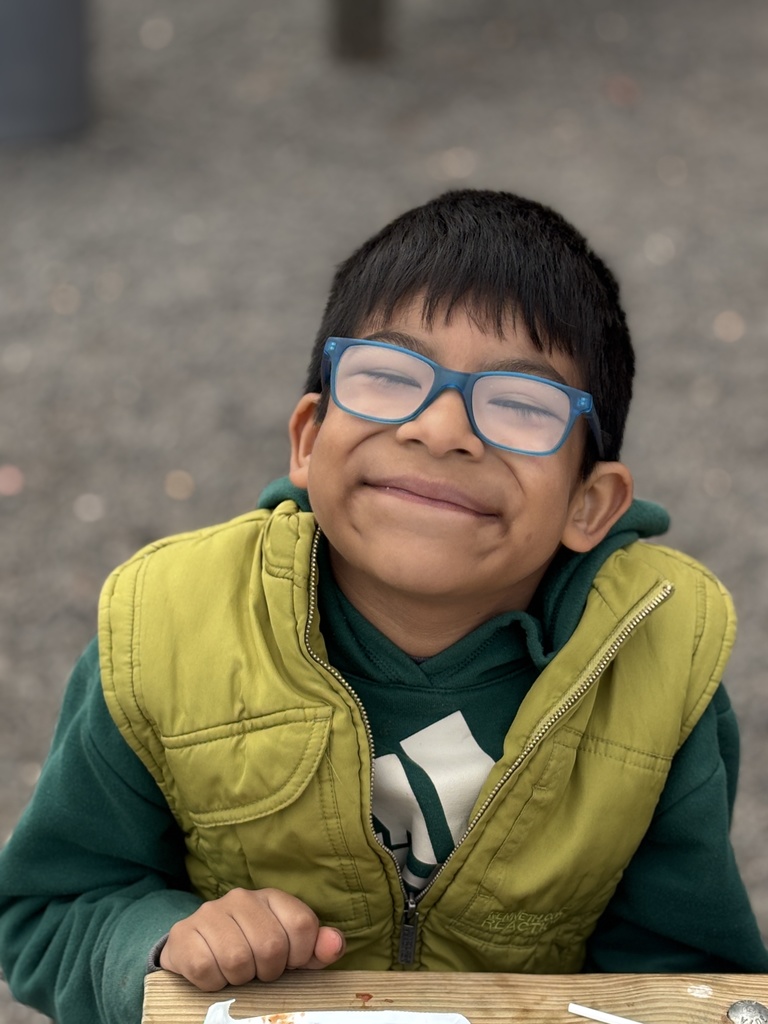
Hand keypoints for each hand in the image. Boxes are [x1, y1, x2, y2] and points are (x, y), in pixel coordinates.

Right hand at [159, 887, 345, 989]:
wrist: (196, 949)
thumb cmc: (251, 951)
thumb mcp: (289, 950)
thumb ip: (316, 948)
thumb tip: (335, 944)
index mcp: (272, 898)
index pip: (301, 924)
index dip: (299, 955)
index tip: (288, 963)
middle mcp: (242, 898)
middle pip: (271, 945)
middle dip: (268, 971)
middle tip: (258, 971)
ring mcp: (211, 913)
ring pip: (237, 959)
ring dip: (239, 979)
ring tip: (236, 973)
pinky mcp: (184, 934)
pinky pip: (206, 970)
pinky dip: (213, 983)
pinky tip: (213, 974)